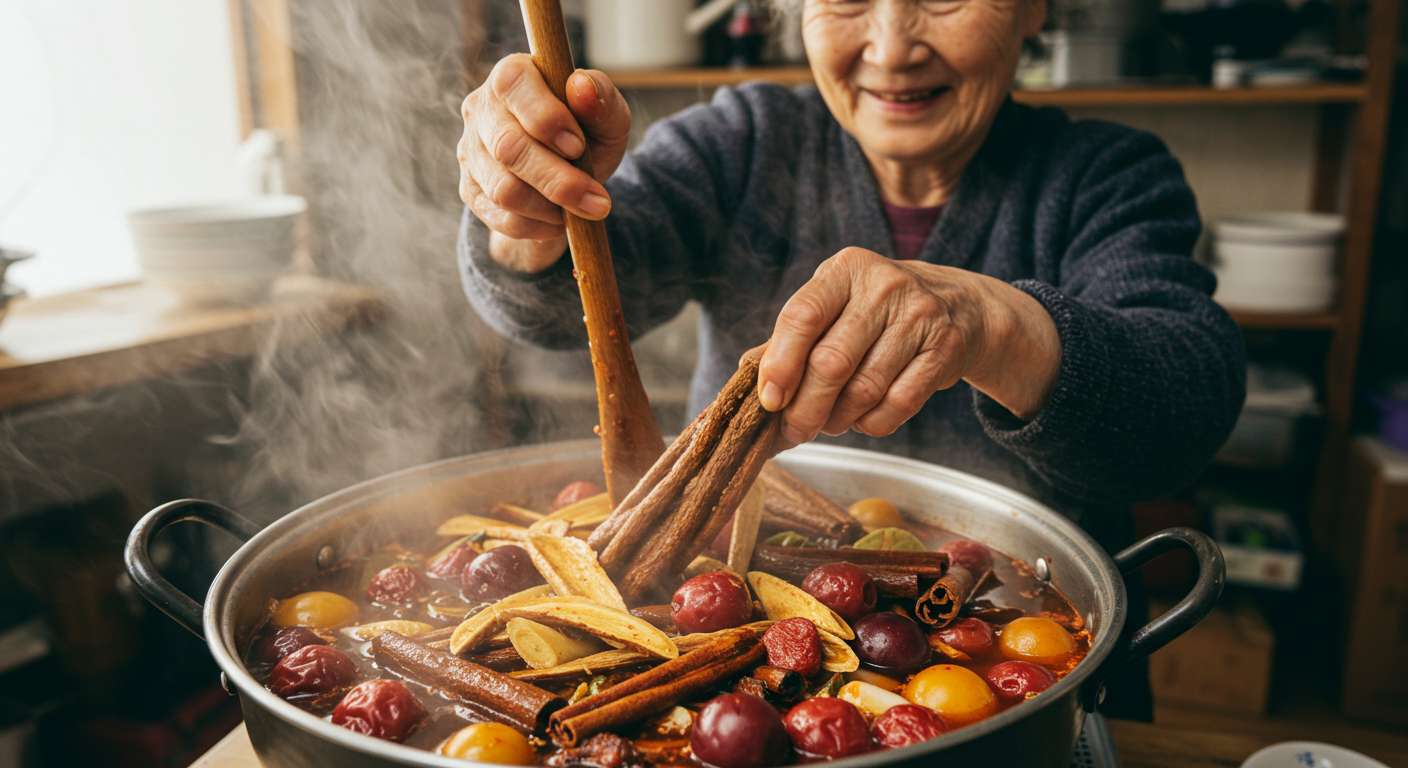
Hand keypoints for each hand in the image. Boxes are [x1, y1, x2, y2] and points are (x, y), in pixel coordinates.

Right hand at [457, 55, 630, 271]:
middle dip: (559, 180)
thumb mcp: (607, 117)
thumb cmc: (587, 135)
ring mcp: (470, 150)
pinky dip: (538, 226)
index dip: (546, 118)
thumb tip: (581, 86)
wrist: (568, 176)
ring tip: (582, 209)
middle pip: (509, 148)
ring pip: (504, 189)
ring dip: (551, 207)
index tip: (579, 146)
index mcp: (513, 74)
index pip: (513, 86)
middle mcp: (481, 109)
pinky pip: (501, 217)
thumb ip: (601, 100)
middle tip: (599, 201)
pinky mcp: (470, 189)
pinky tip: (560, 220)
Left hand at [756, 248, 1060, 445]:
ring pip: (864, 388)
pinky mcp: (945, 348)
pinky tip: (863, 418)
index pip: (802, 317)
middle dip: (806, 407)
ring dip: (838, 418)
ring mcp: (919, 315)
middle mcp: (884, 285)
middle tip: (794, 429)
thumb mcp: (836, 305)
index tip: (769, 400)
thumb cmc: (877, 311)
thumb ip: (793, 337)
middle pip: (831, 362)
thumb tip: (747, 375)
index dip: (780, 364)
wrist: (959, 306)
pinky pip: (897, 404)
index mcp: (845, 269)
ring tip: (829, 422)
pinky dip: (872, 422)